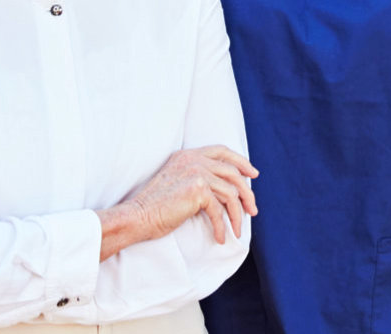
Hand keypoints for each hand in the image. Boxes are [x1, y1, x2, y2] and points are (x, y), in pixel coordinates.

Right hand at [119, 145, 259, 245]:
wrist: (137, 216)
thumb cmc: (156, 206)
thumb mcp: (179, 183)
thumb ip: (199, 178)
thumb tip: (228, 189)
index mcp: (188, 154)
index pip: (222, 151)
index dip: (241, 161)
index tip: (253, 174)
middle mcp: (193, 159)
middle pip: (232, 172)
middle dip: (247, 193)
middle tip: (252, 210)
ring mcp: (196, 172)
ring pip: (230, 193)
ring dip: (236, 215)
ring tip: (237, 230)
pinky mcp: (197, 190)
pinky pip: (219, 210)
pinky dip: (222, 226)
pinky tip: (221, 238)